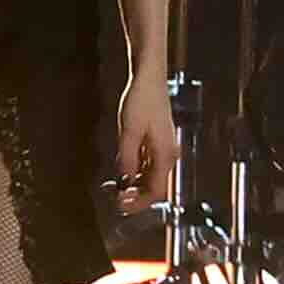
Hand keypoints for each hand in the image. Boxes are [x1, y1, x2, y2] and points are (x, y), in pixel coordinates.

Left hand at [114, 70, 181, 209]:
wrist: (149, 78)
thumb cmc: (142, 100)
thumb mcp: (129, 131)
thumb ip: (127, 158)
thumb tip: (124, 180)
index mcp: (165, 154)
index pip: (157, 191)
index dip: (140, 202)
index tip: (122, 204)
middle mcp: (167, 155)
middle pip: (155, 186)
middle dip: (136, 196)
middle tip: (116, 200)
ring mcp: (163, 149)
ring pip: (151, 177)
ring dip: (134, 186)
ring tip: (116, 188)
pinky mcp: (157, 142)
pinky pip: (148, 165)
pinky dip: (135, 173)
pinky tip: (122, 172)